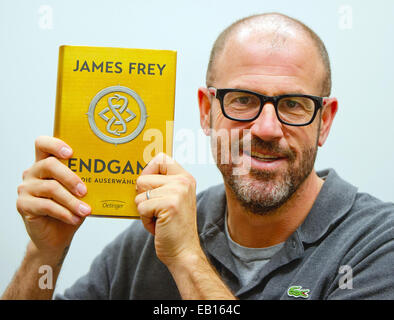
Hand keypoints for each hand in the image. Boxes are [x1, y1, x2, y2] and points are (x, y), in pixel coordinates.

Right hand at [16, 136, 90, 254]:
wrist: (57, 235)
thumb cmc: (70, 209)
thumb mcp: (79, 193)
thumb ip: (85, 181)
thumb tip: (107, 173)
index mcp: (45, 163)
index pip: (42, 143)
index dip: (55, 144)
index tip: (71, 153)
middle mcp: (32, 172)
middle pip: (49, 165)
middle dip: (71, 177)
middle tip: (85, 191)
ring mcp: (25, 188)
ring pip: (51, 188)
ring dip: (72, 201)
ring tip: (85, 210)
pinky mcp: (23, 205)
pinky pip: (46, 206)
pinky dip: (64, 212)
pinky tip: (75, 218)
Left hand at [135, 153, 200, 266]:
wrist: (184, 251)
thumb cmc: (173, 226)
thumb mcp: (172, 198)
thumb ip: (160, 183)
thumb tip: (136, 175)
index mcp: (185, 177)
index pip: (161, 158)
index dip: (148, 171)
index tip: (150, 187)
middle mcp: (183, 181)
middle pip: (143, 178)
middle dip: (143, 198)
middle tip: (158, 210)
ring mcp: (177, 192)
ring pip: (140, 195)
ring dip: (144, 211)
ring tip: (159, 219)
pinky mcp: (169, 204)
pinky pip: (141, 207)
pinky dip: (145, 220)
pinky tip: (159, 225)